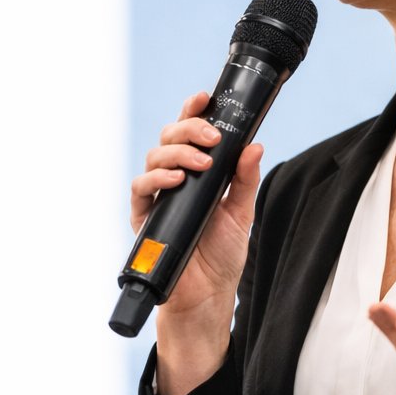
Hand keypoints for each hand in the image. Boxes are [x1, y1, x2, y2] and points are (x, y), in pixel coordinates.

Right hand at [129, 91, 263, 394]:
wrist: (207, 296)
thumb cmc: (221, 255)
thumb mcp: (242, 212)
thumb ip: (246, 179)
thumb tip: (254, 145)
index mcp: (198, 173)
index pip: (191, 133)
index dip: (194, 112)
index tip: (205, 98)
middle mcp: (175, 179)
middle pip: (170, 137)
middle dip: (189, 128)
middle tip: (212, 138)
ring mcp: (158, 196)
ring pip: (154, 156)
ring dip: (177, 152)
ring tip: (200, 162)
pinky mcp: (145, 217)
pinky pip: (141, 188)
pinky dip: (157, 178)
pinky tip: (176, 179)